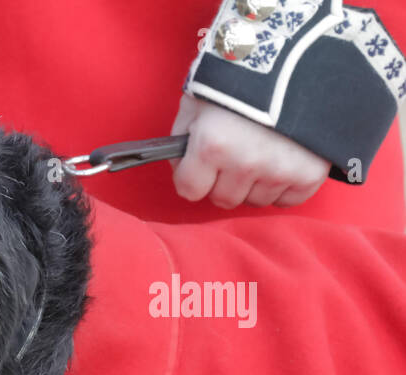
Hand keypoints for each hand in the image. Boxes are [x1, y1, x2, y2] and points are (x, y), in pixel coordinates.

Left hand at [170, 93, 329, 208]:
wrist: (299, 56)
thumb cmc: (238, 78)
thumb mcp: (196, 104)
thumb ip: (182, 141)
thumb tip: (183, 170)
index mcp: (213, 144)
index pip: (190, 190)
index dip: (191, 176)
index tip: (200, 163)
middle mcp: (246, 162)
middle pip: (223, 199)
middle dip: (222, 181)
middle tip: (235, 152)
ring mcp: (281, 169)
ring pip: (255, 201)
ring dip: (254, 183)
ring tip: (262, 150)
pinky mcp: (310, 172)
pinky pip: (288, 200)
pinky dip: (284, 186)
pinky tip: (283, 160)